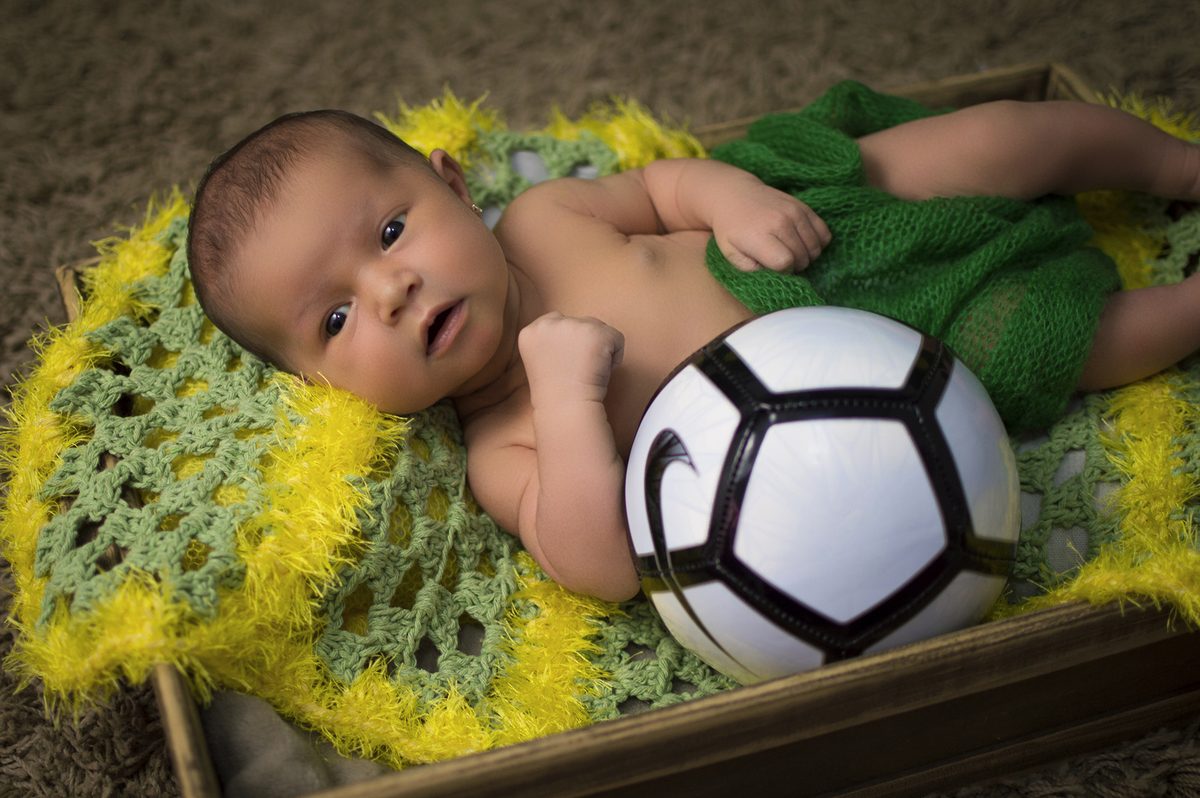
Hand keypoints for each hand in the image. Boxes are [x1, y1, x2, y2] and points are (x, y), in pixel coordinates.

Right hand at [519, 313, 624, 405]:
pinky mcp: (596, 333)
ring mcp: (573, 326)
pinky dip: (615, 356)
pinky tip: (601, 371)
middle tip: (578, 370)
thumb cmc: (558, 393)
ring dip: (599, 348)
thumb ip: (553, 342)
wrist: (566, 409)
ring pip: (598, 328)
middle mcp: (549, 324)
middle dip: (585, 344)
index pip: (557, 321)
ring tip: (587, 371)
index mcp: (530, 332)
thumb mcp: (543, 360)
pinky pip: (617, 338)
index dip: (569, 342)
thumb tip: (577, 336)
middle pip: (580, 323)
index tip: (568, 362)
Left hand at [714, 182, 830, 272]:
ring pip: (815, 248)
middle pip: (802, 258)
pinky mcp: (803, 207)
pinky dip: (818, 243)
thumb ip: (750, 270)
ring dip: (806, 256)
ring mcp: (794, 213)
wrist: (735, 195)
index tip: (772, 266)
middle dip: (794, 266)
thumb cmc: (731, 229)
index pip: (785, 263)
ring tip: (791, 252)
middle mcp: (780, 222)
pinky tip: (803, 243)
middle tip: (780, 261)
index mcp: (759, 237)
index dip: (782, 271)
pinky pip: (824, 233)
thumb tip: (774, 276)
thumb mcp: (731, 254)